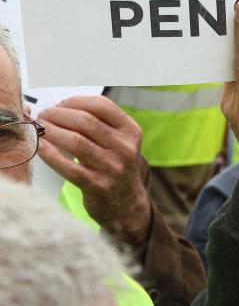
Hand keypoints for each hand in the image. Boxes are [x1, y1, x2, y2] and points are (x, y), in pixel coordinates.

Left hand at [38, 95, 151, 243]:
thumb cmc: (114, 166)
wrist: (125, 204)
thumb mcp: (119, 143)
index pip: (102, 106)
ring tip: (40, 128)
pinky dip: (50, 154)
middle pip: (86, 122)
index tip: (60, 104)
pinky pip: (68, 167)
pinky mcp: (98, 186)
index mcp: (131, 131)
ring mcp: (113, 168)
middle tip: (44, 115)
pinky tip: (40, 147)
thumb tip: (61, 108)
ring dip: (52, 131)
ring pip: (76, 141)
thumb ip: (100, 125)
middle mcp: (125, 148)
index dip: (76, 101)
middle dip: (59, 115)